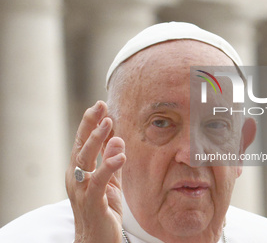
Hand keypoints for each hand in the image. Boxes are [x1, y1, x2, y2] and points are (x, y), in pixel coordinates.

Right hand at [65, 101, 125, 242]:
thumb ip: (112, 160)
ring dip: (97, 140)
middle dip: (90, 124)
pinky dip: (108, 167)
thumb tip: (118, 138)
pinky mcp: (92, 203)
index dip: (91, 123)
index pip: (84, 142)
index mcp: (80, 170)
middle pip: (81, 145)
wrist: (97, 240)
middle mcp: (76, 177)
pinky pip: (98, 182)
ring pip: (85, 160)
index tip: (100, 105)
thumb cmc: (103, 208)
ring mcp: (82, 190)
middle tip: (101, 106)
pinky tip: (120, 155)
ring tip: (109, 123)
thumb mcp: (109, 180)